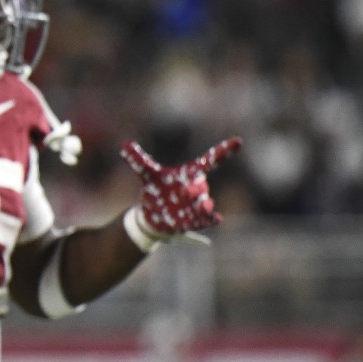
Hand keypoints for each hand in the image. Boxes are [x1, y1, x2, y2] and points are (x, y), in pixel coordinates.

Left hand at [119, 137, 241, 250]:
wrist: (155, 215)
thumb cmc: (157, 190)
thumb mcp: (148, 175)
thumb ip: (139, 161)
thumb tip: (124, 145)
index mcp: (191, 173)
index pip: (211, 159)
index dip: (224, 151)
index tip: (238, 141)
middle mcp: (198, 187)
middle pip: (201, 186)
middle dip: (194, 189)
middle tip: (182, 192)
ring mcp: (200, 204)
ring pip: (206, 203)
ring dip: (203, 206)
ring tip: (200, 206)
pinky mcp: (199, 220)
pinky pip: (210, 219)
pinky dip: (212, 219)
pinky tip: (216, 218)